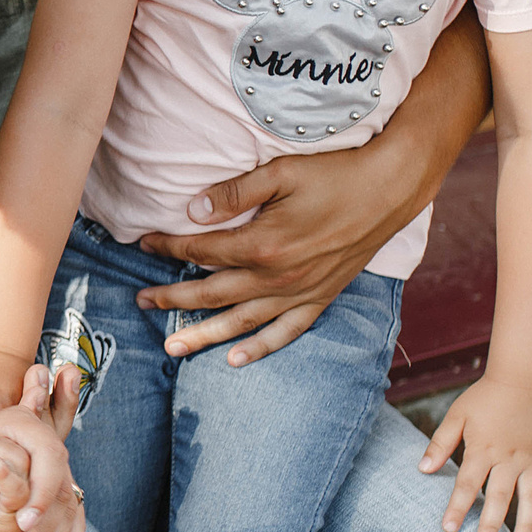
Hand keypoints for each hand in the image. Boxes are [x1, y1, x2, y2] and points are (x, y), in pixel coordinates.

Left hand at [135, 145, 419, 365]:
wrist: (391, 188)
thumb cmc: (335, 174)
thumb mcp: (280, 172)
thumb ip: (234, 193)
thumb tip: (192, 210)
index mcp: (263, 245)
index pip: (200, 252)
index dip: (168, 247)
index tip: (144, 243)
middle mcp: (278, 277)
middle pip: (212, 293)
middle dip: (172, 299)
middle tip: (140, 301)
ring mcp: (301, 292)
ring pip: (242, 322)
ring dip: (203, 335)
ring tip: (171, 348)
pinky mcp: (321, 297)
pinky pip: (286, 332)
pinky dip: (259, 348)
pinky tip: (235, 360)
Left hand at [419, 378, 531, 531]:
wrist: (526, 378)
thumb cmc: (485, 397)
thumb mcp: (457, 415)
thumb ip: (440, 443)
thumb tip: (422, 470)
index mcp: (483, 450)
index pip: (467, 485)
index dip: (457, 508)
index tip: (449, 530)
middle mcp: (509, 459)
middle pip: (500, 497)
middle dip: (492, 525)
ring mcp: (531, 460)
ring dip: (529, 524)